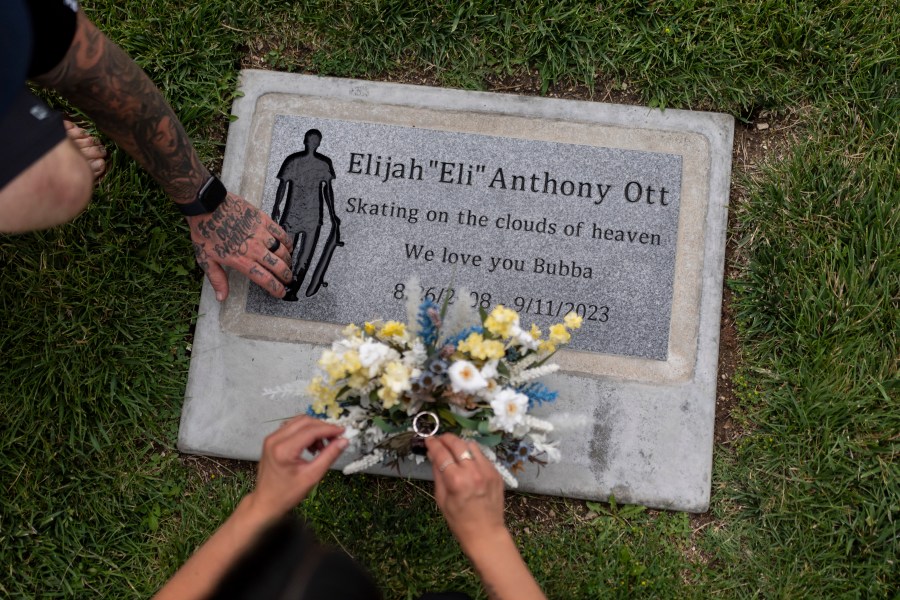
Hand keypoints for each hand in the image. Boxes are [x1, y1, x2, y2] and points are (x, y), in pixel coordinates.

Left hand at [188, 193, 293, 300]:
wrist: (207, 205)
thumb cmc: (204, 231)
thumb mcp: (205, 258)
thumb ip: (217, 279)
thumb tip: (222, 297)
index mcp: (241, 260)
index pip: (264, 279)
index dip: (276, 288)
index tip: (281, 293)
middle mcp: (254, 249)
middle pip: (278, 266)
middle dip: (286, 276)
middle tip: (287, 280)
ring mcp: (260, 233)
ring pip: (282, 251)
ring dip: (288, 261)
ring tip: (288, 265)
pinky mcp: (263, 220)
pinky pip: (281, 233)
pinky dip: (287, 242)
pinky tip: (288, 247)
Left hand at [246, 416, 347, 521]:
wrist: (265, 502)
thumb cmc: (288, 494)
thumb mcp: (312, 476)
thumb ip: (329, 456)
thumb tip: (344, 441)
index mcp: (284, 449)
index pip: (311, 430)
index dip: (329, 429)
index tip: (344, 431)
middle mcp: (275, 439)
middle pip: (305, 421)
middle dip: (323, 427)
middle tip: (335, 439)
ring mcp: (271, 438)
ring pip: (298, 422)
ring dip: (314, 429)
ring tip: (323, 446)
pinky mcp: (272, 440)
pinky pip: (292, 428)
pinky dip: (305, 432)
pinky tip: (312, 446)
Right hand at [425, 434, 506, 551]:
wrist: (486, 533)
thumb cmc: (459, 521)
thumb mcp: (441, 499)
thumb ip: (438, 474)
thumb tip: (433, 454)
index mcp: (457, 480)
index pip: (442, 453)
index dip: (433, 444)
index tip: (428, 439)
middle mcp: (473, 472)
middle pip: (458, 444)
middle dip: (446, 438)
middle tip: (439, 440)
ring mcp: (488, 471)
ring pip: (472, 446)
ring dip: (460, 445)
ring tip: (453, 450)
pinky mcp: (496, 473)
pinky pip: (482, 456)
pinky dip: (472, 455)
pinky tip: (467, 462)